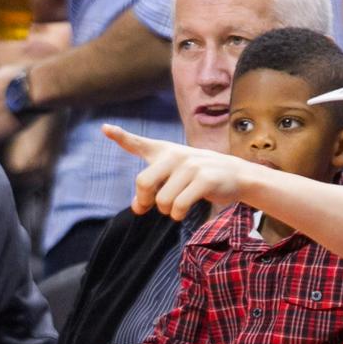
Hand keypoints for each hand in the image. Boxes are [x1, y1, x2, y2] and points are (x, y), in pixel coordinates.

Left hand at [102, 124, 252, 218]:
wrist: (237, 174)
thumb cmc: (202, 177)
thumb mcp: (177, 175)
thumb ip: (154, 187)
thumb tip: (137, 208)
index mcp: (166, 151)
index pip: (139, 143)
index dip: (121, 136)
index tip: (105, 129)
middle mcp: (176, 155)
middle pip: (143, 182)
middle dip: (144, 200)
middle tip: (151, 206)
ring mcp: (191, 167)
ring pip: (162, 199)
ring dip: (166, 211)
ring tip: (175, 207)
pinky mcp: (204, 180)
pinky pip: (179, 205)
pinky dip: (177, 214)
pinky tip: (182, 213)